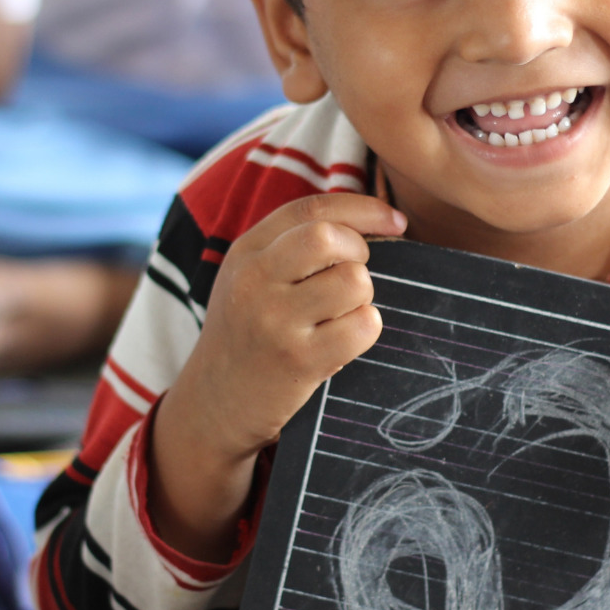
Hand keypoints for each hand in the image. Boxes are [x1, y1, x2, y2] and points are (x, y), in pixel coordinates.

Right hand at [181, 193, 406, 457]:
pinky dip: (365, 330)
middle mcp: (255, 279)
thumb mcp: (252, 277)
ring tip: (341, 314)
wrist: (212, 402)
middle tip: (352, 275)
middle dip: (358, 251)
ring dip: (362, 297)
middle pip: (328, 236)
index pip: (312, 208)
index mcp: (247, 251)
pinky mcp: (298, 360)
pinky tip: (343, 341)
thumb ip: (293, 243)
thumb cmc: (248, 331)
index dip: (364, 209)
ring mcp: (275, 320)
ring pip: (354, 281)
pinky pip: (362, 326)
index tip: (396, 221)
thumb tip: (372, 220)